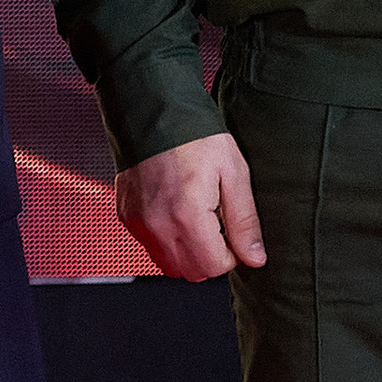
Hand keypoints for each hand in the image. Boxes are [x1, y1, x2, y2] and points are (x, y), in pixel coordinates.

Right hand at [114, 131, 264, 280]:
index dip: (231, 253)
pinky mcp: (127, 216)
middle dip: (209, 256)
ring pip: (169, 265)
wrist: (152, 109)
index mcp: (187, 217)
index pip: (215, 267)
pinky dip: (165, 238)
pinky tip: (174, 209)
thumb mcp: (233, 172)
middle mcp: (157, 226)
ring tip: (194, 216)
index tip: (230, 228)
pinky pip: (150, 246)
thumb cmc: (194, 135)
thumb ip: (244, 221)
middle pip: (192, 272)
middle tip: (214, 222)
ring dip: (187, 251)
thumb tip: (255, 258)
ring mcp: (138, 222)